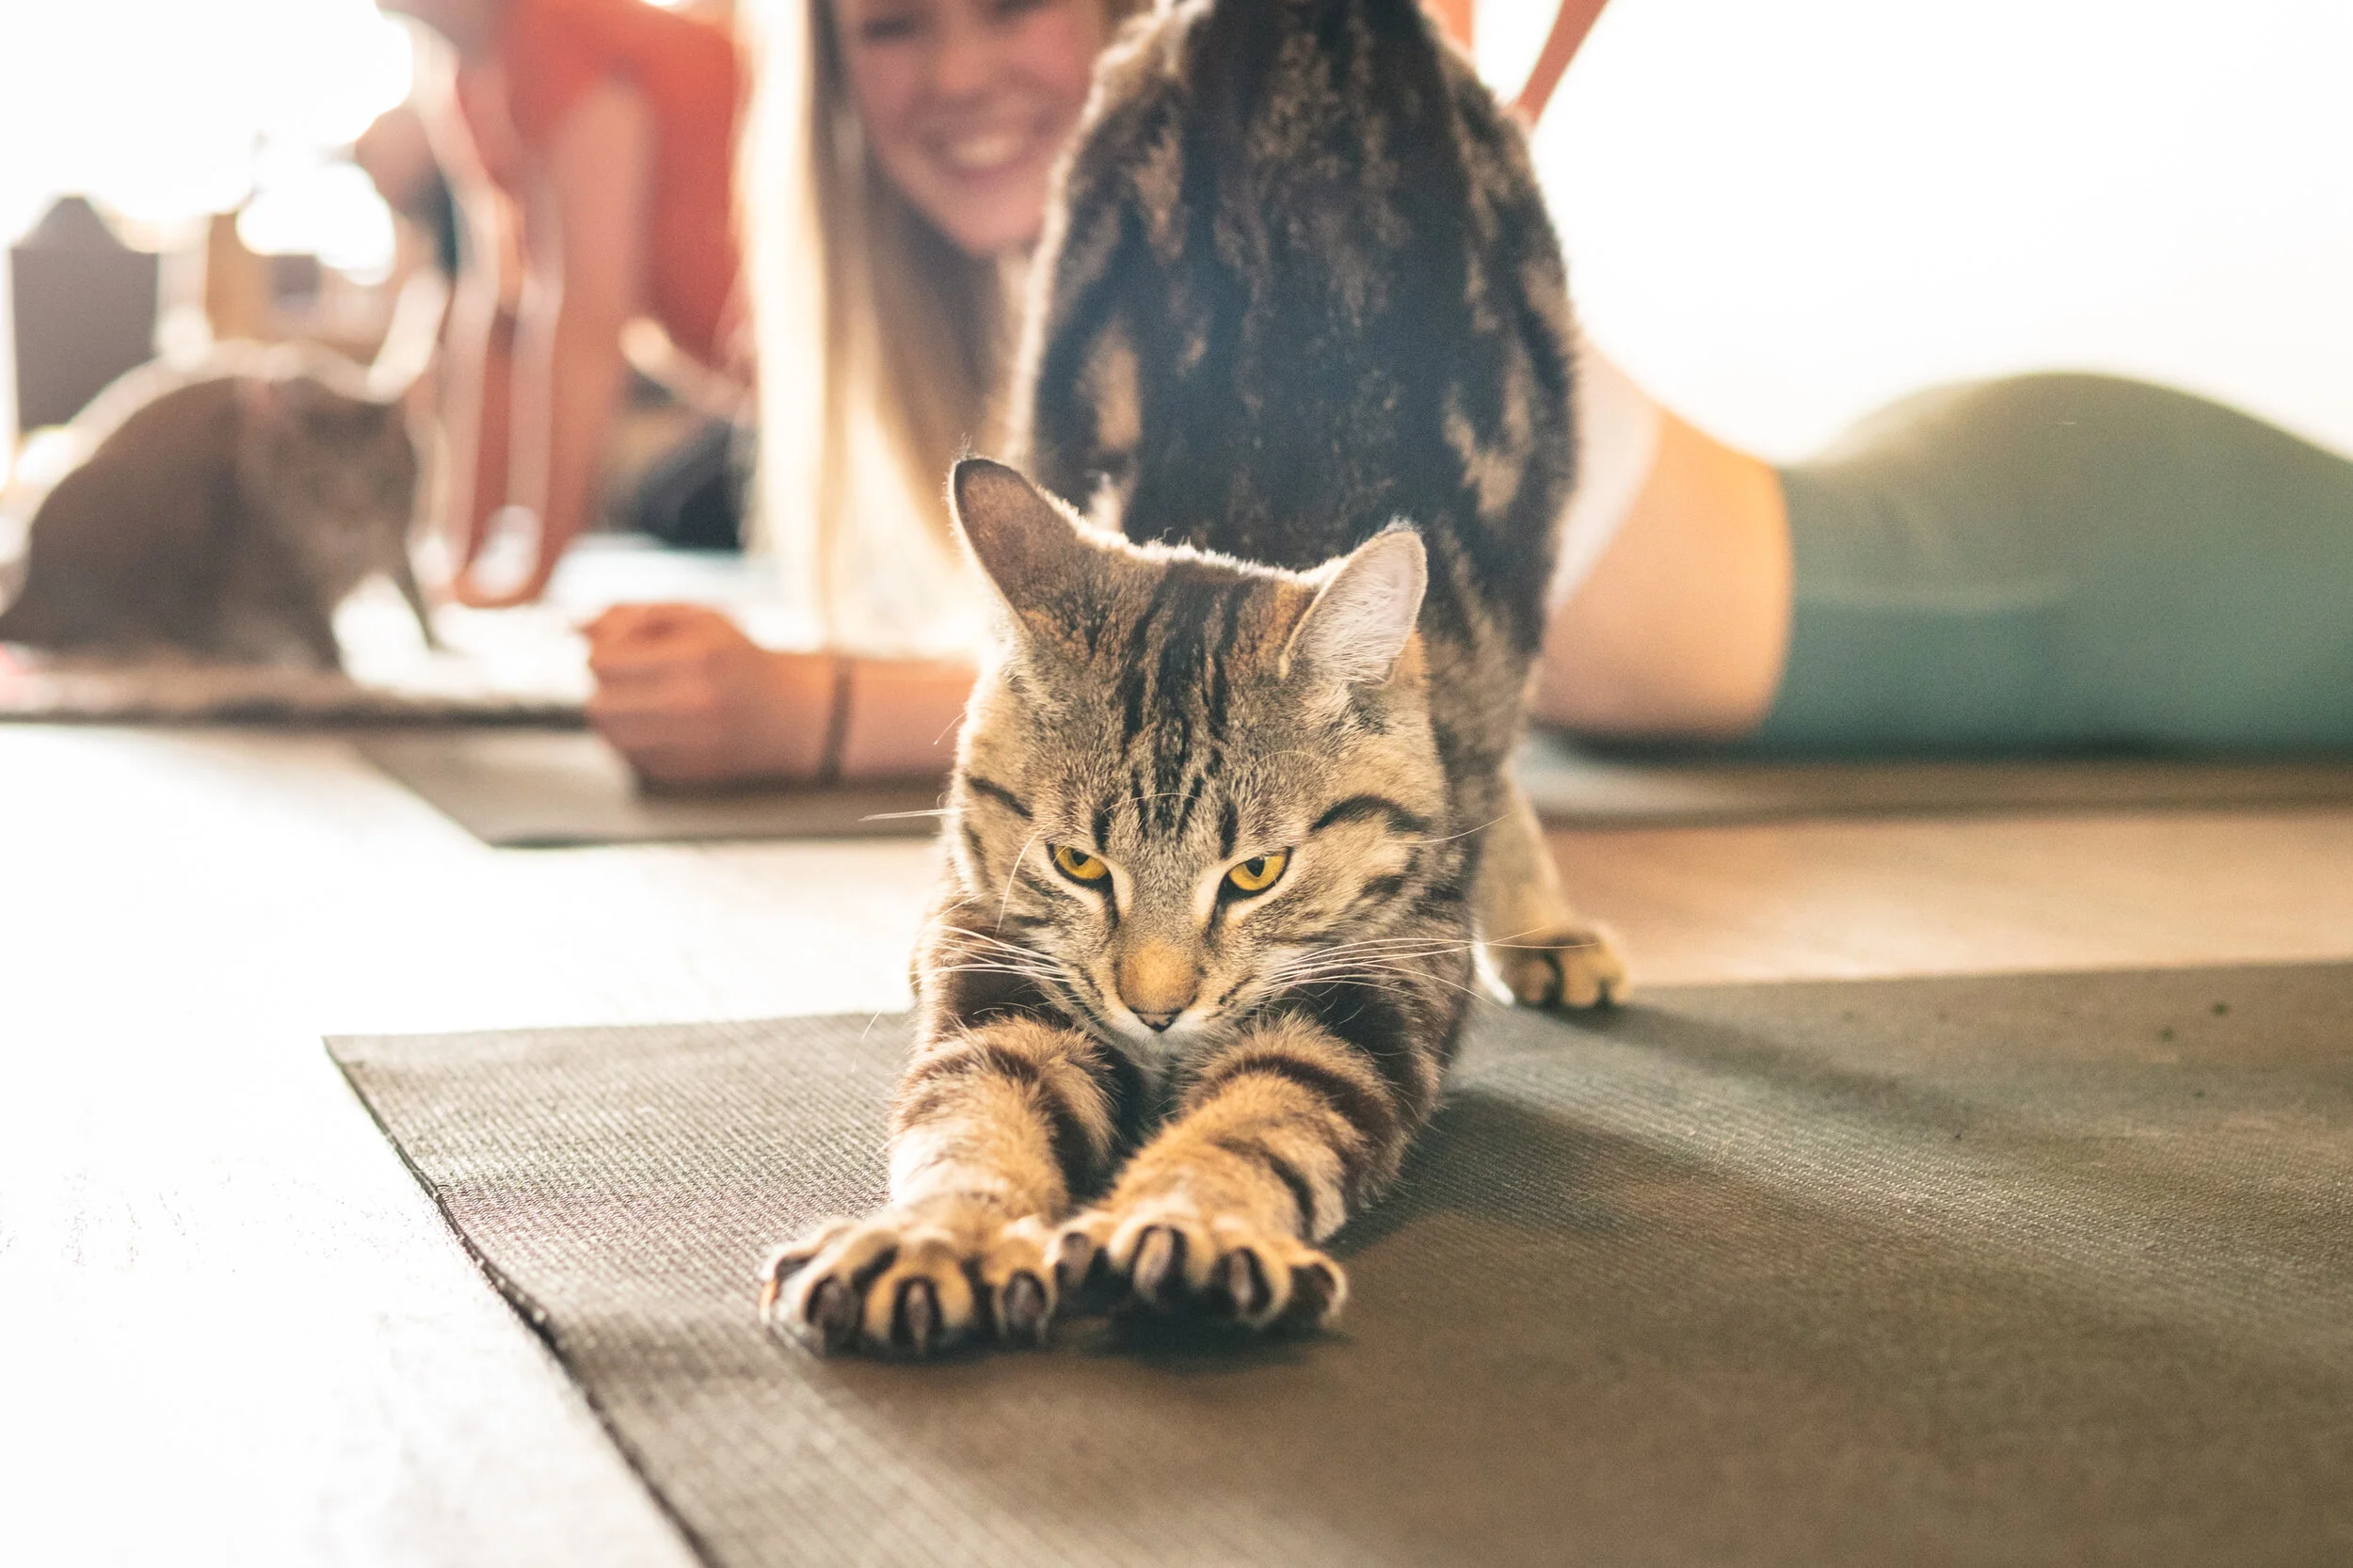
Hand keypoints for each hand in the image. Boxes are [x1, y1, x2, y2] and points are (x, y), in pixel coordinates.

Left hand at [583, 604, 835, 787]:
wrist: (789, 712)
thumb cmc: (736, 658)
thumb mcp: (696, 617)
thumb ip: (633, 614)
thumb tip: (574, 626)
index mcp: (694, 655)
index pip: (602, 662)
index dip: (604, 652)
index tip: (625, 650)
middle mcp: (694, 703)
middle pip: (598, 705)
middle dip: (605, 689)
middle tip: (631, 677)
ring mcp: (692, 744)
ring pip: (610, 737)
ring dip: (615, 717)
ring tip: (643, 701)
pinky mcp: (688, 774)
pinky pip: (629, 760)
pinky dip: (633, 742)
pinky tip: (660, 726)